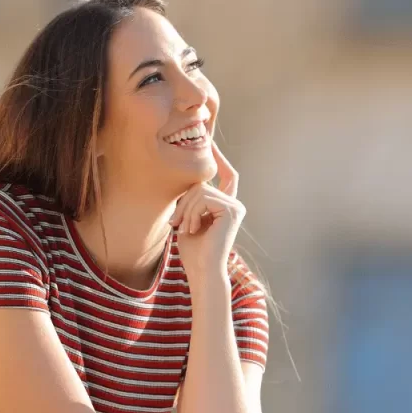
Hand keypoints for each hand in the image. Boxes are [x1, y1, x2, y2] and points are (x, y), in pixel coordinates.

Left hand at [169, 142, 243, 283]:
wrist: (202, 270)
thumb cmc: (193, 251)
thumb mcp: (188, 218)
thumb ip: (191, 199)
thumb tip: (188, 180)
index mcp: (226, 205)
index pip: (226, 175)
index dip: (220, 158)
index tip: (210, 142)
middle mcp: (235, 204)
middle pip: (203, 184)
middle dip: (184, 201)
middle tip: (175, 223)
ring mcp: (236, 207)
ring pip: (201, 191)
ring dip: (185, 210)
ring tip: (183, 229)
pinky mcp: (232, 210)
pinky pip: (204, 198)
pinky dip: (192, 212)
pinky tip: (192, 229)